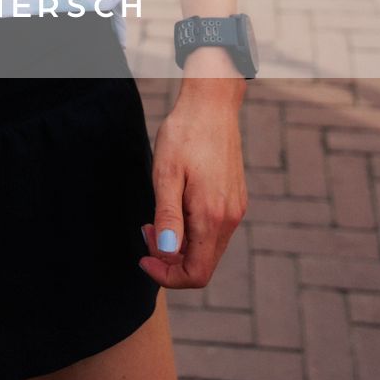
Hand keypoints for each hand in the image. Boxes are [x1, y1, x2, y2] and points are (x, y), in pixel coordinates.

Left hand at [139, 82, 246, 289]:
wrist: (211, 104)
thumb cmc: (184, 134)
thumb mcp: (166, 173)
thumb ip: (168, 217)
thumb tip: (166, 254)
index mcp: (212, 216)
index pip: (196, 274)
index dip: (167, 275)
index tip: (143, 256)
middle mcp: (230, 218)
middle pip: (202, 265)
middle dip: (170, 260)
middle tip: (147, 230)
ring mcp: (236, 209)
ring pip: (208, 249)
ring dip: (181, 245)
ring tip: (157, 217)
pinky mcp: (235, 199)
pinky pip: (214, 231)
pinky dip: (193, 231)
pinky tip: (177, 206)